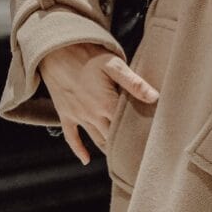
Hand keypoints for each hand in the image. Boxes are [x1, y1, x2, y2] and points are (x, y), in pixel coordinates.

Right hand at [39, 43, 159, 164]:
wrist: (56, 51)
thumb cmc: (88, 55)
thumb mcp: (114, 65)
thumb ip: (134, 83)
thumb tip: (155, 97)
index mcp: (106, 104)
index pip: (127, 126)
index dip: (139, 134)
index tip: (149, 143)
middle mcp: (92, 115)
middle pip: (112, 137)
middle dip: (124, 146)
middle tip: (138, 155)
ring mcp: (77, 116)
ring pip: (95, 139)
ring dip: (107, 149)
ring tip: (120, 160)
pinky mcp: (65, 114)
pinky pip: (71, 138)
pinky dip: (79, 150)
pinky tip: (86, 159)